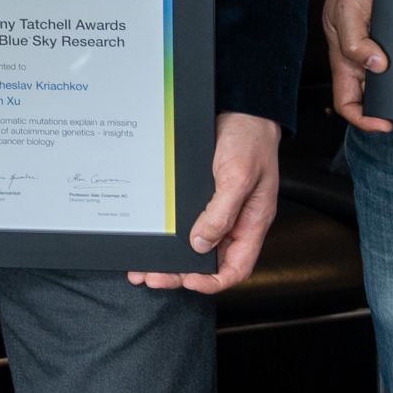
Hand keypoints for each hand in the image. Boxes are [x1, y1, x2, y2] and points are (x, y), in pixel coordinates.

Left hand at [140, 112, 279, 291]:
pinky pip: (183, 224)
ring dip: (168, 258)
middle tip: (151, 277)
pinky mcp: (200, 197)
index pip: (235, 268)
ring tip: (142, 267)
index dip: (213, 282)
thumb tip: (200, 243)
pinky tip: (150, 238)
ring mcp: (216, 211)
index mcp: (250, 224)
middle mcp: (233, 222)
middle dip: (179, 274)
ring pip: (191, 246)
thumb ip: (222, 212)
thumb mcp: (238, 176)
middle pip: (207, 261)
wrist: (240, 110)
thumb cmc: (250, 140)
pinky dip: (167, 235)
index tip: (188, 282)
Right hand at [323, 0, 392, 134]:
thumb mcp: (346, 11)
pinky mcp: (387, 45)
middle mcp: (358, 61)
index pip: (347, 103)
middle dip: (385, 111)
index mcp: (342, 60)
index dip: (363, 119)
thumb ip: (354, 40)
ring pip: (383, 85)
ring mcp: (373, 54)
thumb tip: (374, 65)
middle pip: (367, 100)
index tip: (384, 124)